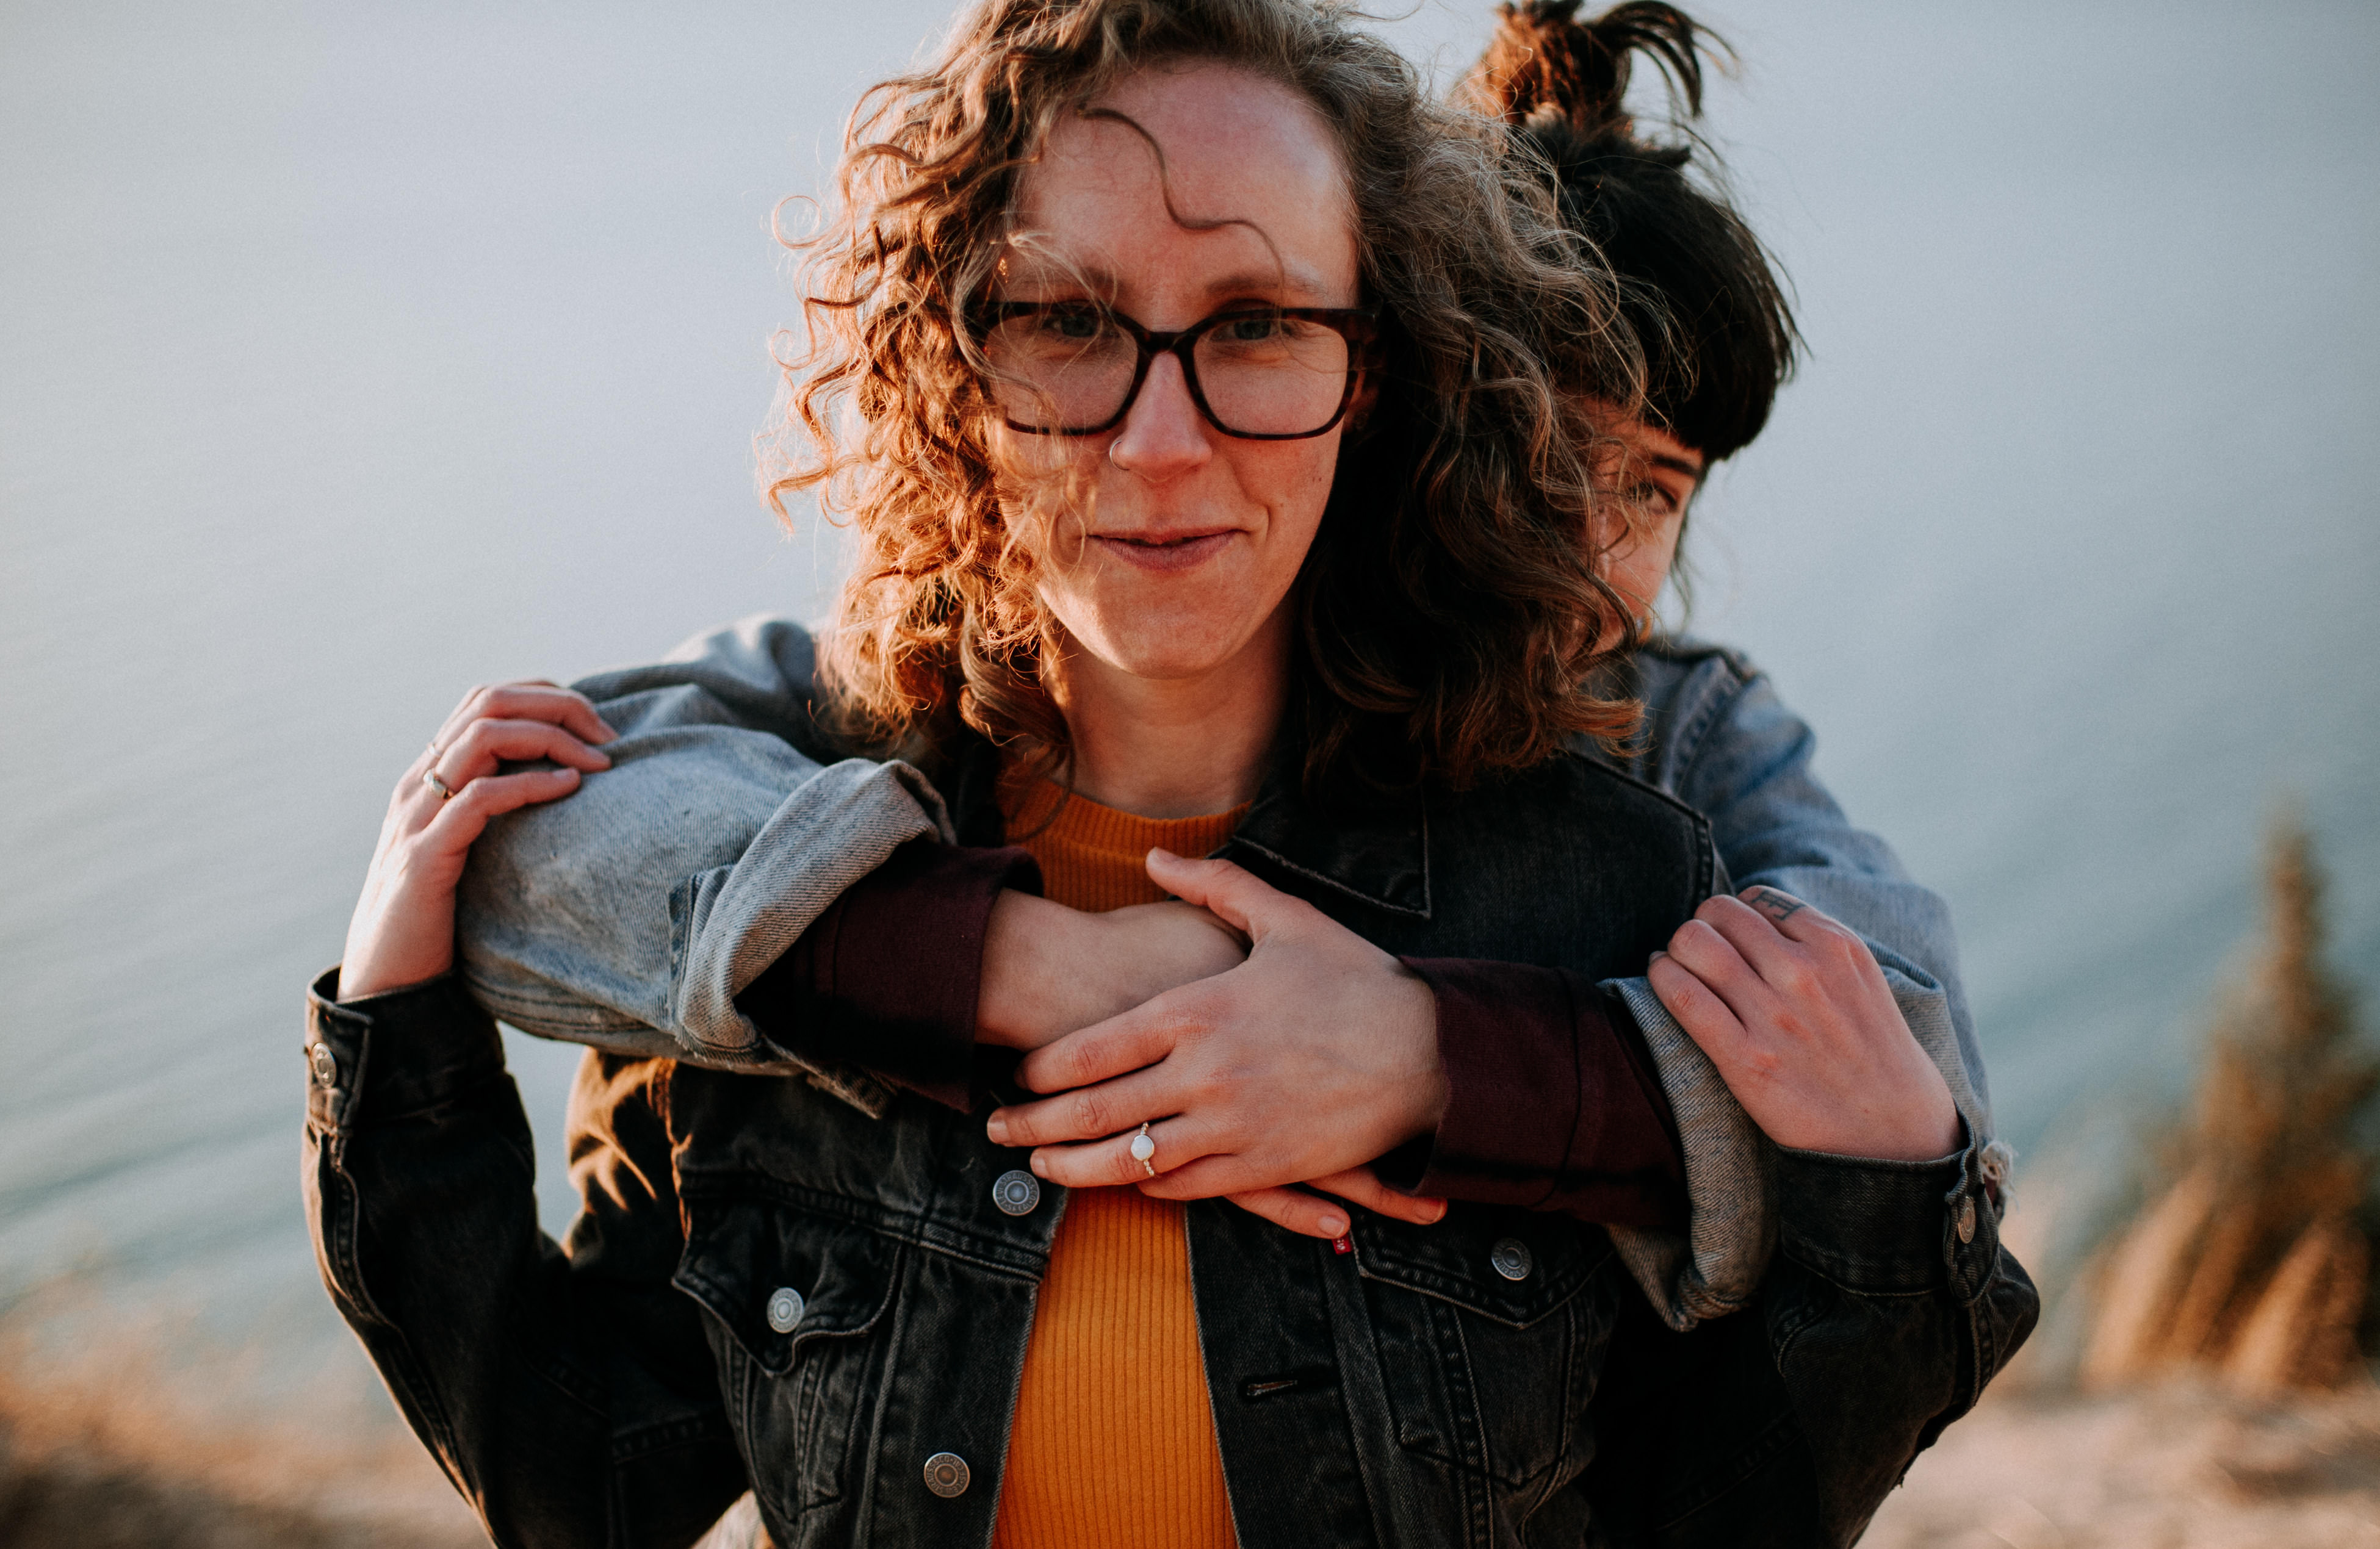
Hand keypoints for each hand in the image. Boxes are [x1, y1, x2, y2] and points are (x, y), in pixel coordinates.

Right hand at [339, 682, 614, 999]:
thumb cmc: (440, 915)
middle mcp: (418, 783)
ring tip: (598, 762)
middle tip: (609, 735)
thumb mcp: (469, 847)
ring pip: (483, 735)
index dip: (545, 696)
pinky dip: (531, 785)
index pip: (486, 699)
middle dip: (556, 705)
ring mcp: (416, 816)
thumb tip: (567, 786)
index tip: (597, 725)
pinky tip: (569, 789)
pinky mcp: (424, 856)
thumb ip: (498, 811)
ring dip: (551, 737)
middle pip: (488, 702)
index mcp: (430, 775)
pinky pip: (480, 799)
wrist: (386, 977)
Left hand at [983, 849, 1448, 1236]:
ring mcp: (1232, 1127)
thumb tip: (1155, 859)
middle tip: (998, 1133)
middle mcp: (1205, 1074)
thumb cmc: (1357, 982)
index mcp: (1199, 1011)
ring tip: (1041, 1171)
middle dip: (1035, 1128)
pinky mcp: (1264, 1167)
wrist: (1430, 1053)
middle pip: (1094, 1113)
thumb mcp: (1287, 918)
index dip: (1043, 1070)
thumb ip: (1213, 886)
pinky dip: (1148, 1187)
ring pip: (1131, 1161)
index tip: (1020, 1075)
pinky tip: (1128, 1183)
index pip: (1092, 1050)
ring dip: (1076, 1170)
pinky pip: (1188, 1187)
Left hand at [1647, 887, 1961, 1161]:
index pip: (1757, 899)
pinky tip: (1663, 978)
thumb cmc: (1871, 1052)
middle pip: (1719, 914)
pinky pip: (1683, 996)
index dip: (1735, 915)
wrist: (1893, 1132)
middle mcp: (1803, 972)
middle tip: (1699, 950)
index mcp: (1835, 946)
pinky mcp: (1746, 1059)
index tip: (1731, 937)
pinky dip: (1662, 977)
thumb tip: (1752, 914)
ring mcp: (1773, 1015)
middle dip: (1701, 925)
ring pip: (1694, 944)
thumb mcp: (1860, 979)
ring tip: (1678, 963)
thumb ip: (1814, 943)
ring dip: (1678, 948)